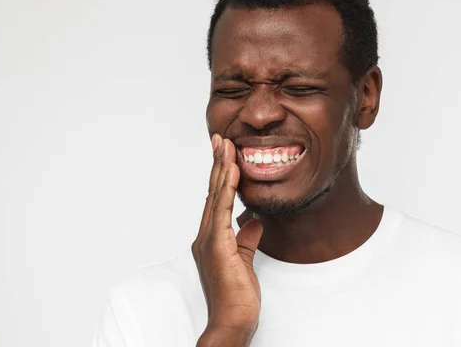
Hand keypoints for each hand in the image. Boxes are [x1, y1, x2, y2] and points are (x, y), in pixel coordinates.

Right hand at [191, 134, 263, 335]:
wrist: (232, 322)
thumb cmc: (237, 296)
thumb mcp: (245, 259)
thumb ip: (247, 238)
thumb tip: (254, 220)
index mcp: (212, 237)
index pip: (216, 198)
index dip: (221, 174)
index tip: (226, 153)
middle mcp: (206, 235)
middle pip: (212, 191)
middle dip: (217, 163)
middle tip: (220, 138)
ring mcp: (208, 240)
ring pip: (215, 195)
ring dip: (221, 168)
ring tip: (225, 144)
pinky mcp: (217, 246)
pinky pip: (222, 210)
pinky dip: (226, 188)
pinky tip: (232, 170)